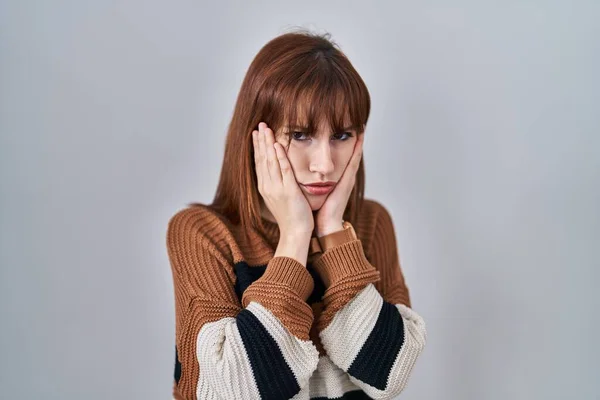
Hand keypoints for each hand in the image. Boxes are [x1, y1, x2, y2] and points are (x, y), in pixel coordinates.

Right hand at [252, 122, 313, 236]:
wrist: (295, 233)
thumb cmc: (291, 216)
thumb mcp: (280, 197)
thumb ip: (278, 183)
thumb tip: (277, 173)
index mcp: (265, 187)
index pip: (259, 163)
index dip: (257, 147)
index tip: (256, 133)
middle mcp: (268, 186)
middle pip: (262, 159)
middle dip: (260, 140)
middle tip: (260, 125)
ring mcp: (277, 189)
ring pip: (270, 161)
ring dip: (268, 143)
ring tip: (266, 129)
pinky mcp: (288, 191)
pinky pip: (284, 170)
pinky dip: (280, 156)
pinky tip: (278, 144)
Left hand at [315, 132, 363, 236]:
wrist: (325, 225)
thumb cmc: (318, 210)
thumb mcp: (315, 190)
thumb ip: (314, 180)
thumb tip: (305, 172)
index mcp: (336, 178)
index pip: (342, 157)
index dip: (344, 143)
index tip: (345, 127)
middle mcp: (344, 176)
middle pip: (351, 153)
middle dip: (355, 139)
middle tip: (358, 121)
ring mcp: (348, 179)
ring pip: (355, 155)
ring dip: (359, 141)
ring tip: (362, 126)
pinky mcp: (348, 182)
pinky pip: (354, 163)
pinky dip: (358, 151)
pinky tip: (360, 139)